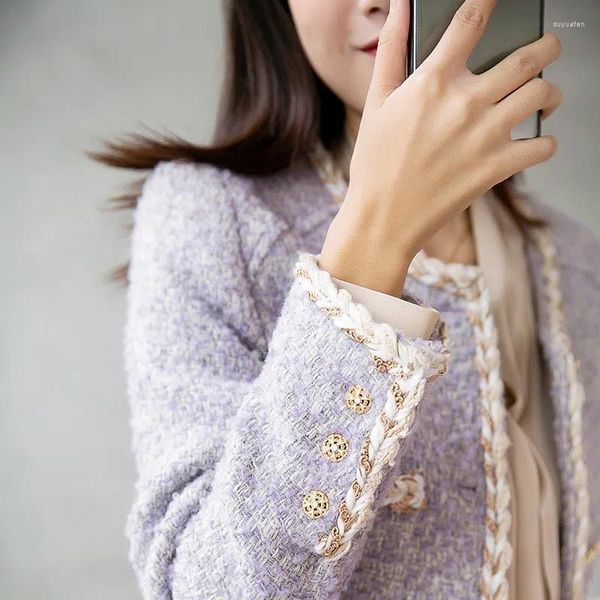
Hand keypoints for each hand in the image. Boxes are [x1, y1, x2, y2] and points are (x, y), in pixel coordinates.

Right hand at [319, 0, 561, 296]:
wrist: (383, 218)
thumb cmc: (375, 165)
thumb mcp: (375, 103)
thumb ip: (390, 52)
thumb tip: (398, 8)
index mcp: (433, 81)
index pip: (472, 20)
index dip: (489, 0)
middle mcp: (465, 102)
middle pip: (529, 55)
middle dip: (547, 45)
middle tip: (547, 48)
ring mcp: (485, 135)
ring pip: (542, 93)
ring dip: (550, 91)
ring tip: (543, 97)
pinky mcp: (497, 168)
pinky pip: (543, 146)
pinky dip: (545, 142)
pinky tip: (533, 141)